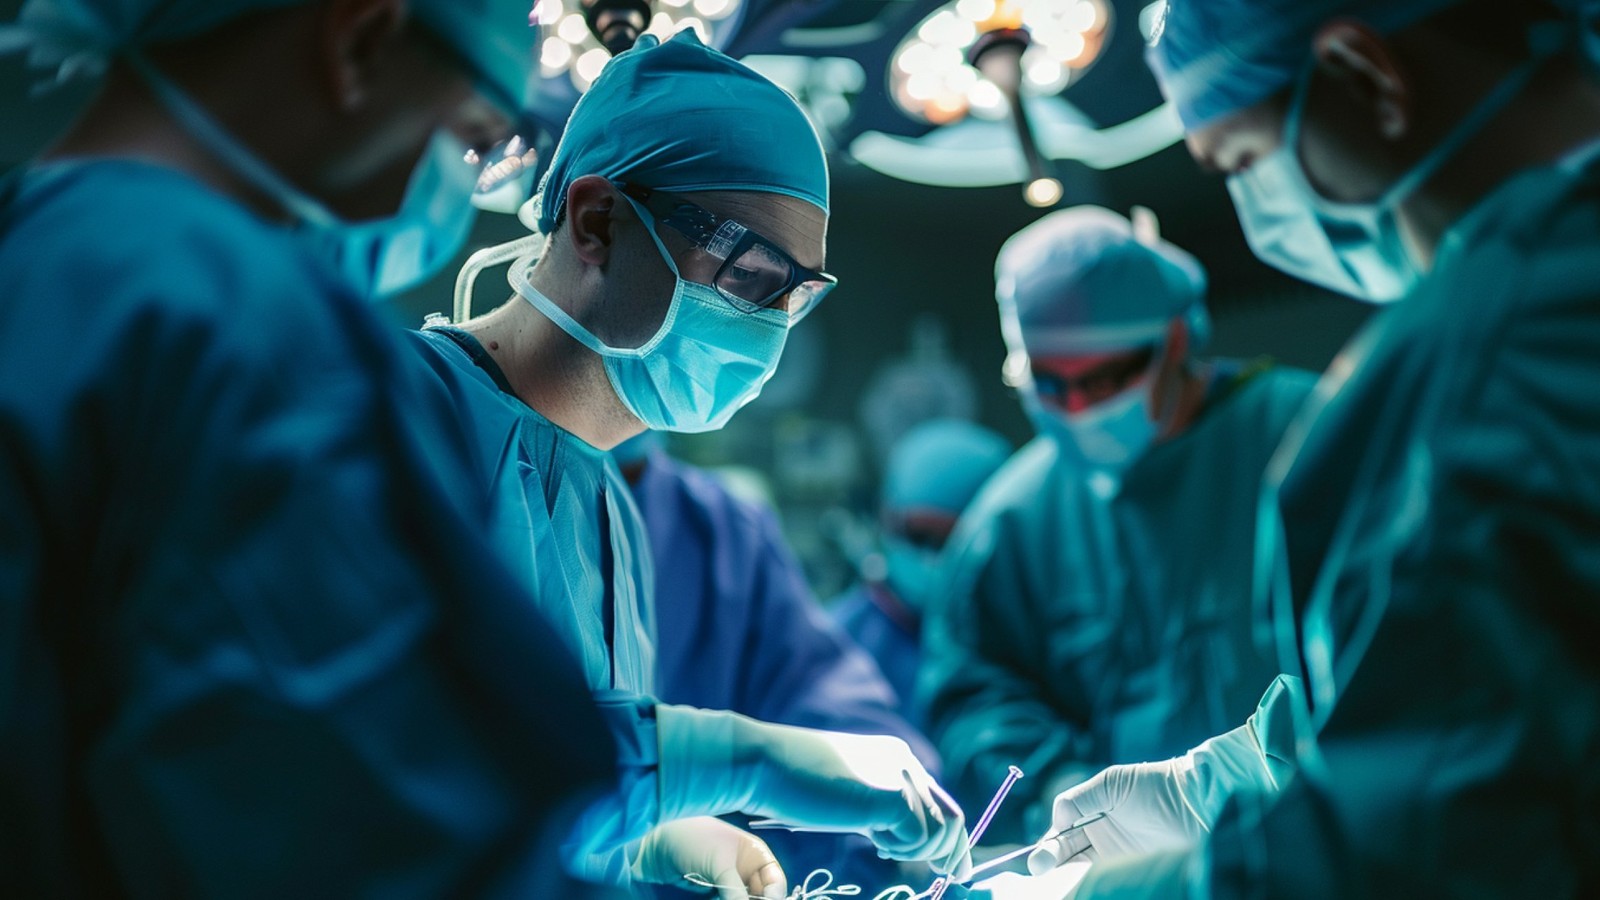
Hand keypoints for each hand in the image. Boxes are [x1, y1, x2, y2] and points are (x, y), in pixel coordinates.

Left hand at [631, 817, 786, 899]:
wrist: (654, 843)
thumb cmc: (692, 841)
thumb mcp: (718, 864)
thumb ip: (735, 890)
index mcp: (754, 853)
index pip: (775, 880)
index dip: (775, 895)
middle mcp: (745, 867)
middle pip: (762, 894)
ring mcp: (729, 880)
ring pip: (743, 899)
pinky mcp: (712, 890)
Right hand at [655, 706, 970, 876]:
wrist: (764, 764)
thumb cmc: (793, 781)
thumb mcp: (847, 792)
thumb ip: (876, 805)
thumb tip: (899, 834)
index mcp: (895, 756)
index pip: (939, 800)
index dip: (949, 837)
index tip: (950, 864)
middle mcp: (904, 761)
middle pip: (952, 815)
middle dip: (952, 852)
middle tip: (943, 875)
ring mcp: (900, 775)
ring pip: (940, 830)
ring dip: (917, 851)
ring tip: (882, 848)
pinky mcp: (891, 796)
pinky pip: (919, 837)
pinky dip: (901, 849)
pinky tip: (874, 842)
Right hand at [1025, 758, 1202, 872]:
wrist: (1194, 803)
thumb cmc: (1153, 786)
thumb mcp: (1110, 783)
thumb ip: (1079, 799)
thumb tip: (1056, 820)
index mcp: (1091, 811)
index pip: (1060, 832)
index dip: (1047, 844)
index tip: (1037, 856)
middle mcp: (1100, 835)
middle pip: (1065, 853)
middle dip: (1049, 861)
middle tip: (1038, 867)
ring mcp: (1115, 855)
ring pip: (1080, 868)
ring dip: (1063, 874)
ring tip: (1050, 880)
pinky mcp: (1130, 869)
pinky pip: (1103, 878)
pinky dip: (1086, 882)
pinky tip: (1074, 883)